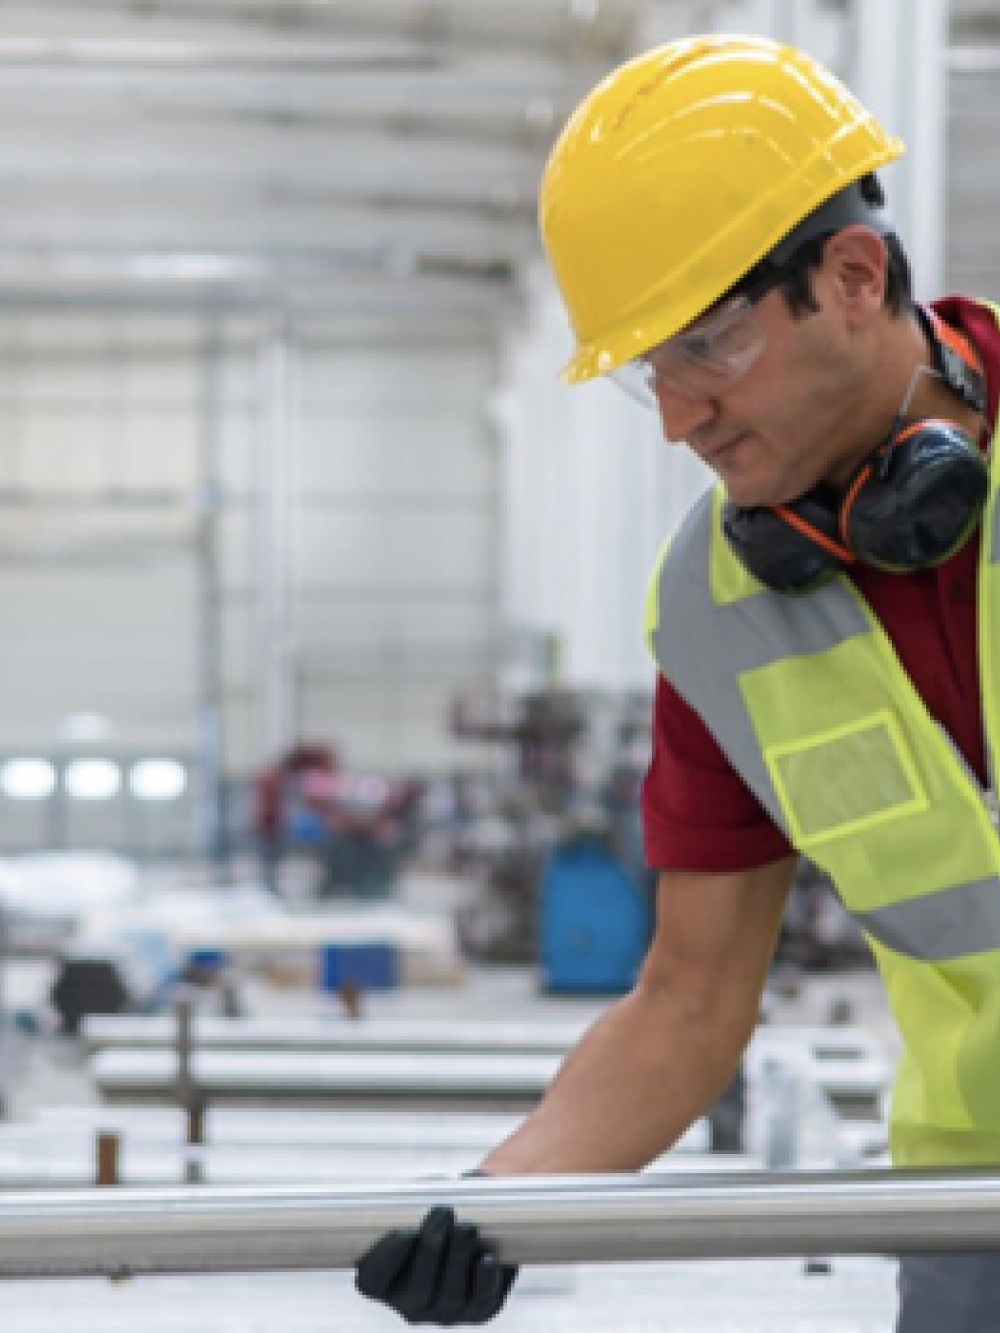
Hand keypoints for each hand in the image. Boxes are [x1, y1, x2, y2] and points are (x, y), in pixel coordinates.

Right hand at [355, 1204, 517, 1323]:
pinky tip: (487, 1258)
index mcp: (384, 1282)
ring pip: (450, 1296)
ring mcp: (444, 1311)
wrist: (472, 1231)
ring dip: (458, 1259)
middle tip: (444, 1211)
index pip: (372, 1281)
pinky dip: (484, 1281)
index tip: (404, 1229)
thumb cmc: (434, 1212)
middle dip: (431, 1250)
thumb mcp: (417, 1201)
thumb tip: (444, 1182)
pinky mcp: (478, 1310)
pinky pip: (481, 1302)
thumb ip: (418, 1194)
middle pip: (417, 1290)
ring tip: (467, 1226)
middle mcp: (410, 1305)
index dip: (385, 1260)